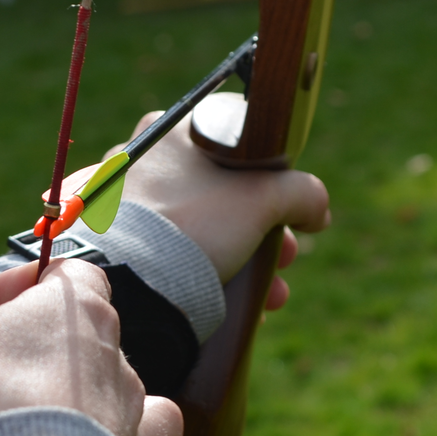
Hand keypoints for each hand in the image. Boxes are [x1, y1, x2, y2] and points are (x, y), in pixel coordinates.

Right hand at [0, 259, 183, 435]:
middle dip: (58, 355)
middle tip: (1, 379)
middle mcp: (119, 370)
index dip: (34, 281)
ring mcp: (134, 432)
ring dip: (114, 415)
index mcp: (79, 316)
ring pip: (152, 412)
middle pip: (104, 343)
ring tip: (70, 432)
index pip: (78, 274)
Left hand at [114, 93, 330, 309]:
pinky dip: (212, 275)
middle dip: (266, 231)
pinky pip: (176, 253)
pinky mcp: (120, 243)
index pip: (235, 144)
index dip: (272, 177)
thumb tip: (317, 209)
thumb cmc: (194, 224)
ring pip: (204, 228)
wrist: (131, 282)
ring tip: (273, 295)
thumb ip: (302, 193)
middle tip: (288, 257)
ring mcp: (126, 203)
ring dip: (248, 260)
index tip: (291, 211)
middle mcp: (140, 159)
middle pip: (222, 192)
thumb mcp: (262, 197)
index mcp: (169, 131)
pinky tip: (241, 304)